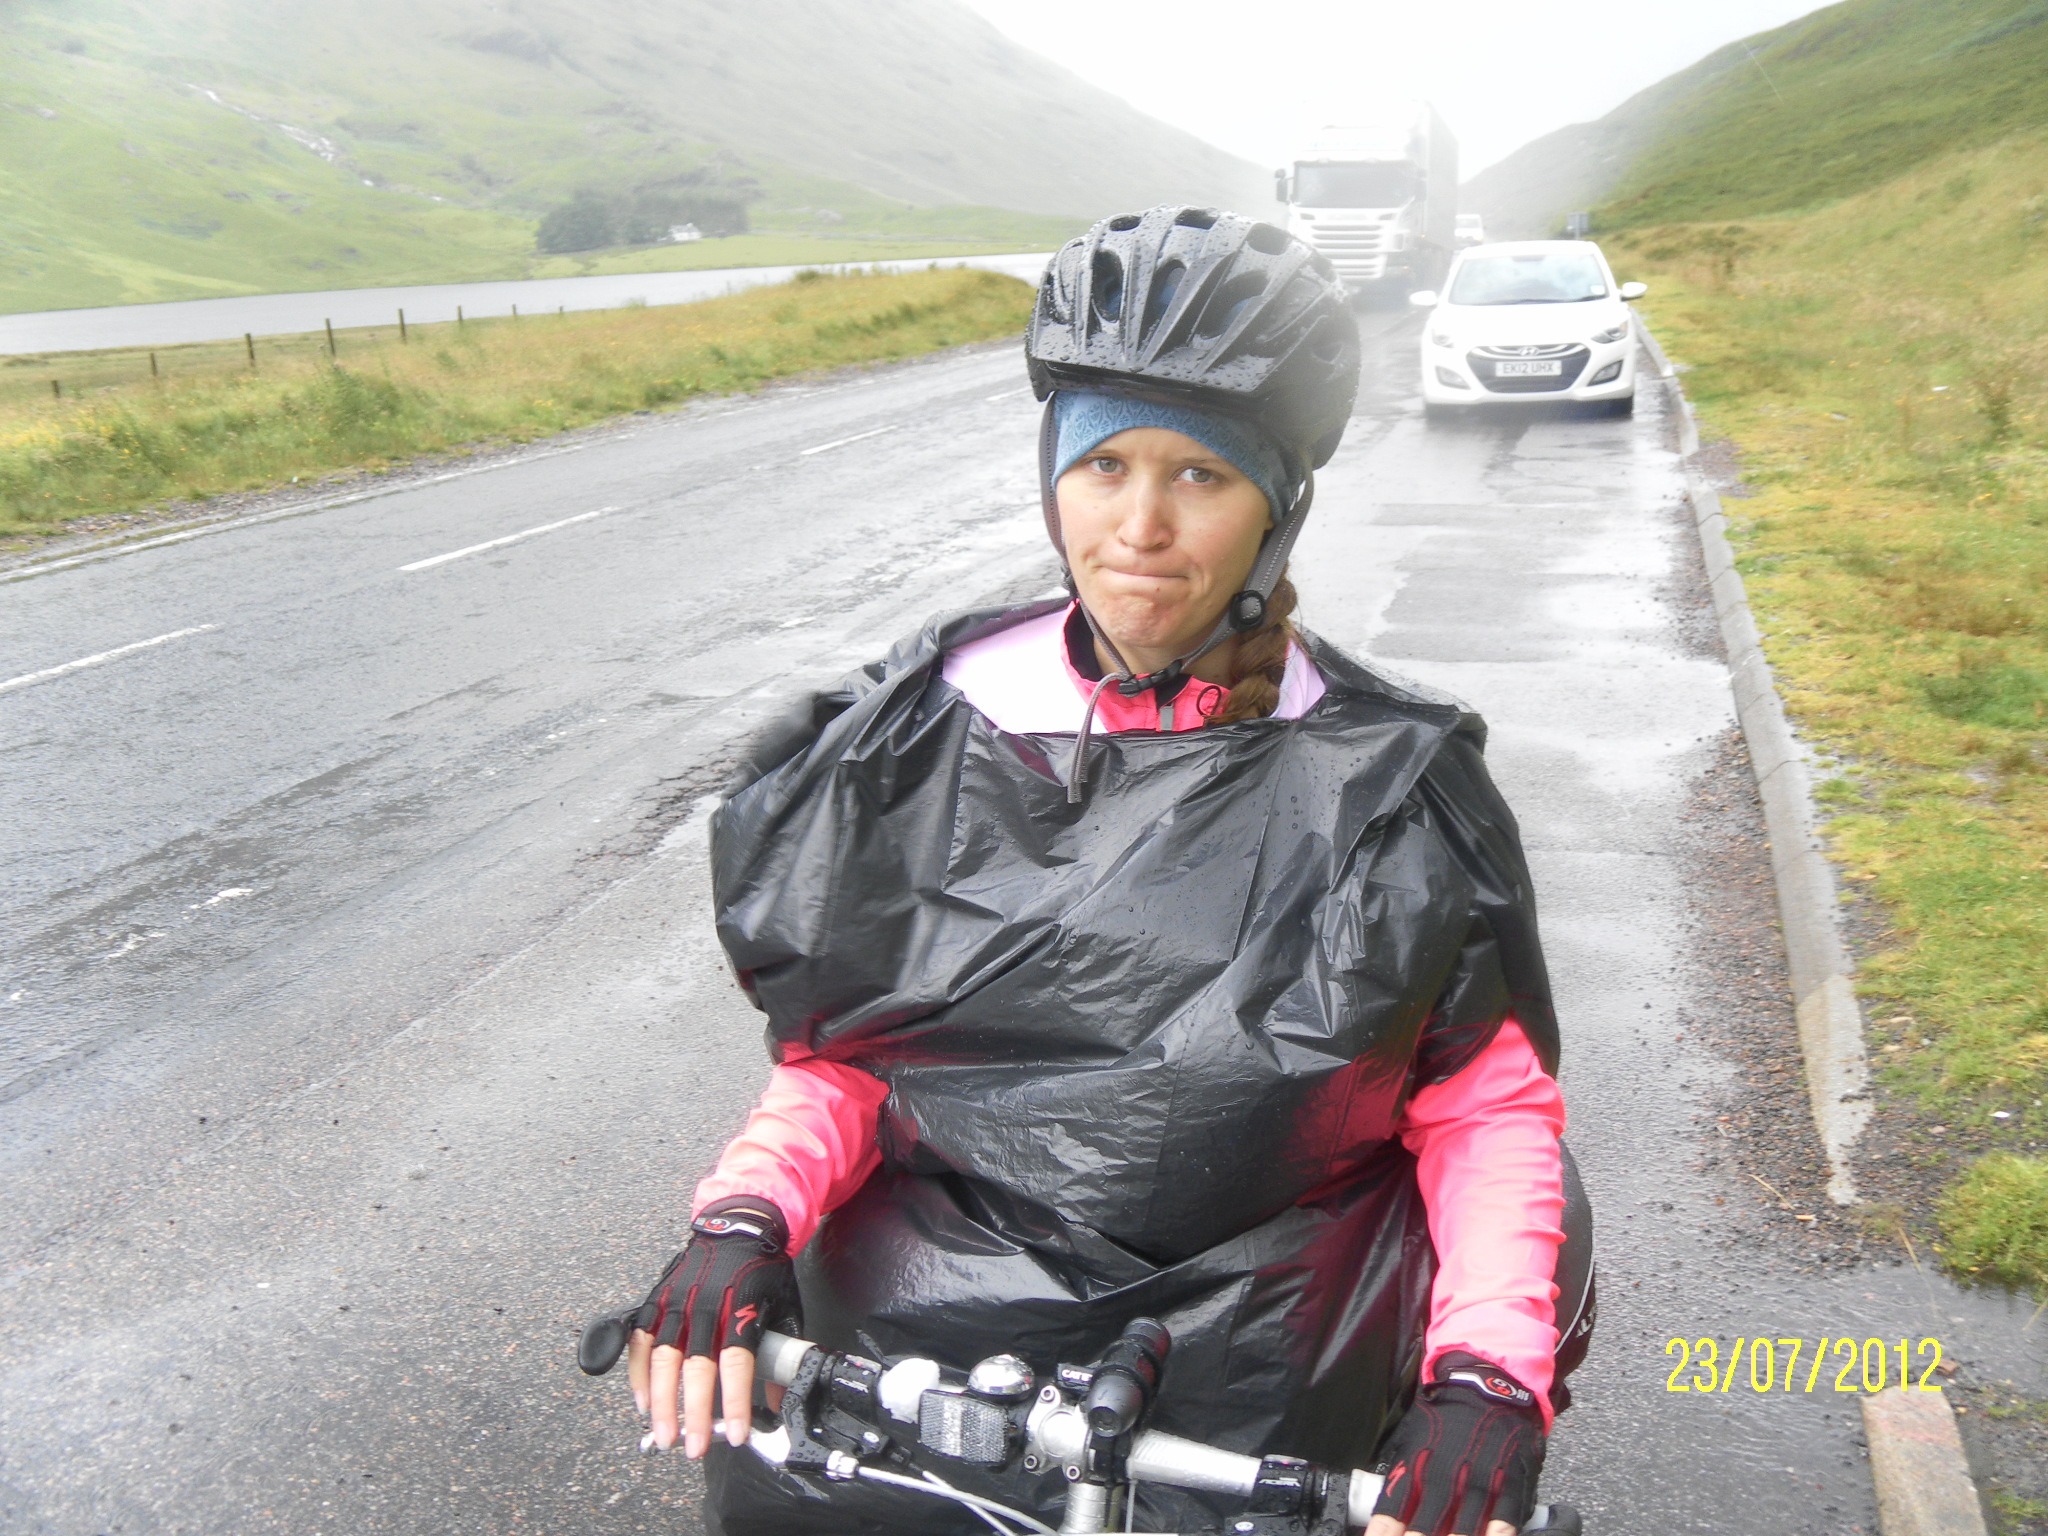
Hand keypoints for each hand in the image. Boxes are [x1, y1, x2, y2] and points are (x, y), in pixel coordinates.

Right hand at [623, 1197, 799, 1458]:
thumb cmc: (764, 1270)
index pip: (737, 1363)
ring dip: (661, 1402)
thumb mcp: (785, 1305)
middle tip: (693, 1448)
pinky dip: (638, 1373)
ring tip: (664, 1436)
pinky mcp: (657, 1296)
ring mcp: (677, 1299)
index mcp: (741, 1306)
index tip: (736, 1435)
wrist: (739, 1225)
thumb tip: (777, 1401)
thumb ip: (781, 1352)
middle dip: (694, 1412)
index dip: (735, 1401)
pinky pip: (641, 1339)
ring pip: (663, 1358)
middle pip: (696, 1366)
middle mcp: (706, 1304)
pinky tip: (642, 1403)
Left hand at [1368, 1354, 1545, 1535]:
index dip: (1384, 1530)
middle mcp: (1445, 1472)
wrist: (1488, 1382)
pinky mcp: (1510, 1479)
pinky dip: (1497, 1531)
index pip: (1393, 1505)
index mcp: (1416, 1461)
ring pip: (1465, 1524)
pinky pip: (1505, 1515)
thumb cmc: (1444, 1415)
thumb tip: (1385, 1514)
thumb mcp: (1411, 1436)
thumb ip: (1400, 1474)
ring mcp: (1479, 1477)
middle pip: (1428, 1521)